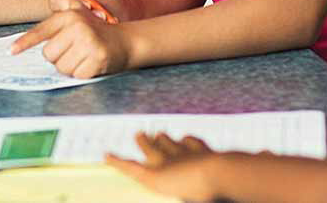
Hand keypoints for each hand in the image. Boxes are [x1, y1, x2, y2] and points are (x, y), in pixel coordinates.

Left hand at [9, 9, 130, 78]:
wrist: (127, 41)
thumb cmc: (96, 26)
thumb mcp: (78, 9)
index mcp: (69, 16)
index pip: (41, 31)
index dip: (25, 42)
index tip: (11, 51)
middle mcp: (78, 28)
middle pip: (49, 54)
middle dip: (59, 55)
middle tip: (74, 48)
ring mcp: (89, 44)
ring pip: (61, 67)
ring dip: (70, 65)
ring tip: (83, 55)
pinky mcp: (98, 60)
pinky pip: (76, 75)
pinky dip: (82, 73)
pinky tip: (91, 64)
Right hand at [105, 132, 220, 200]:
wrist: (221, 174)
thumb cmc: (196, 192)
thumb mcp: (173, 192)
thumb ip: (165, 184)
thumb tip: (158, 184)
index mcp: (157, 176)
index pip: (132, 168)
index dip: (119, 162)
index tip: (106, 155)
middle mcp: (168, 161)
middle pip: (151, 149)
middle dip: (144, 142)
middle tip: (138, 134)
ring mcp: (185, 154)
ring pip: (169, 142)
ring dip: (162, 138)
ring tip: (158, 133)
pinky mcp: (203, 152)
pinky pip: (191, 142)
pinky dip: (187, 140)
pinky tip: (186, 139)